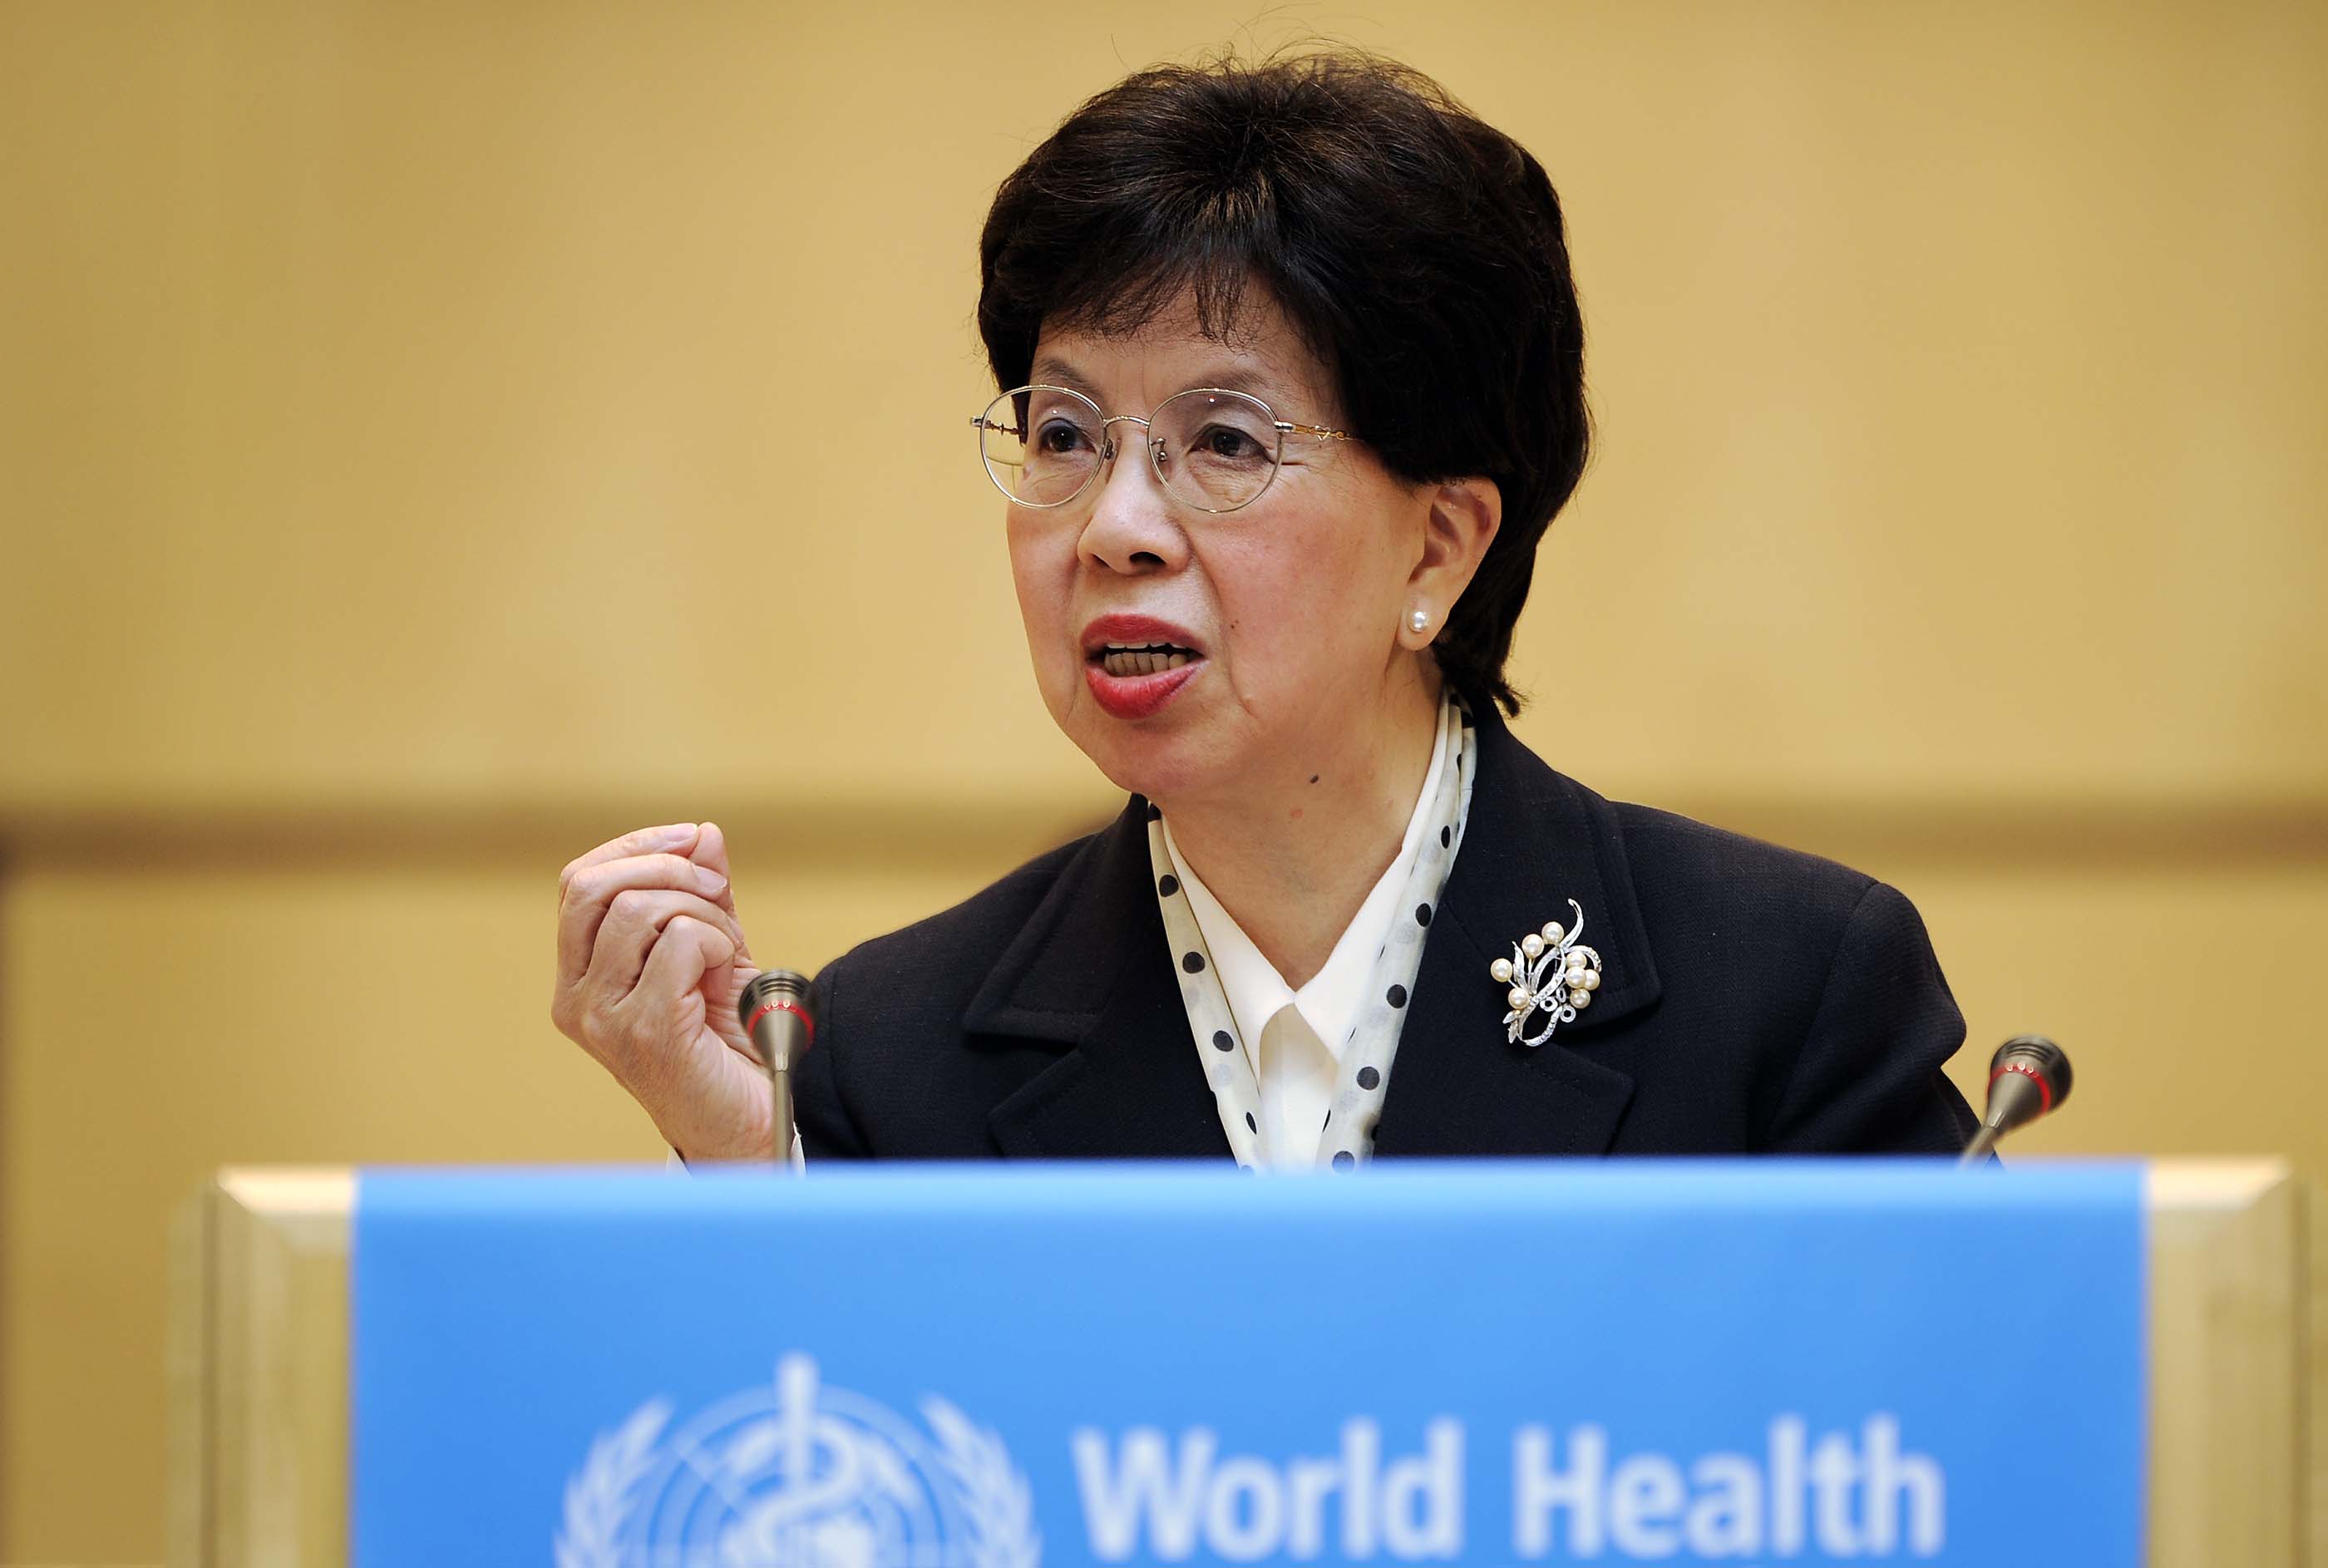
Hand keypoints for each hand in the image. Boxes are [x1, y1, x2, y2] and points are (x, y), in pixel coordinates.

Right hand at [551, 821, 775, 1160]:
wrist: (752, 1117)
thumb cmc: (728, 1042)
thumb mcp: (715, 950)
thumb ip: (704, 894)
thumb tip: (703, 834)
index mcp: (580, 976)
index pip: (578, 882)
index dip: (636, 846)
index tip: (692, 839)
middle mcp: (577, 999)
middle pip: (593, 886)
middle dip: (669, 869)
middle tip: (716, 893)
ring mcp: (602, 1019)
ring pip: (640, 909)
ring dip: (701, 912)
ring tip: (724, 951)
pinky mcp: (644, 1031)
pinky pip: (679, 943)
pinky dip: (715, 944)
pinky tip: (725, 978)